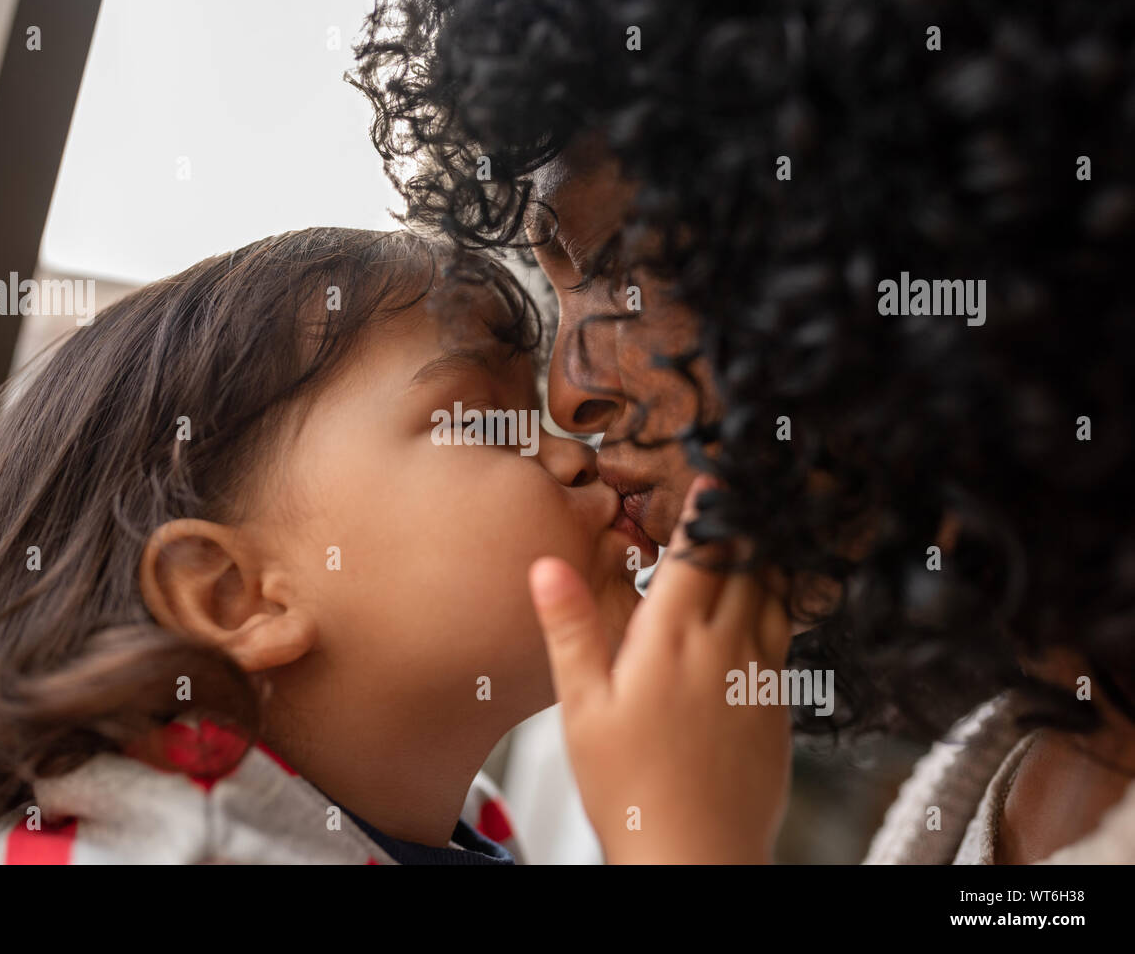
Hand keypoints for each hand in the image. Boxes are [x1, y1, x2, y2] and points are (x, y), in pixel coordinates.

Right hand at [528, 475, 793, 862]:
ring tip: (760, 537)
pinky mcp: (779, 708)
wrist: (696, 857)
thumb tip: (548, 564)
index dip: (708, 508)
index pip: (699, 551)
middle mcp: (726, 647)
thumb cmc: (627, 787)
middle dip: (743, 525)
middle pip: (747, 564)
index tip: (715, 477)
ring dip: (767, 561)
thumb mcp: (581, 706)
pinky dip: (780, 607)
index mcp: (672, 638)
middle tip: (741, 497)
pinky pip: (786, 639)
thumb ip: (571, 627)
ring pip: (776, 596)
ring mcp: (760, 677)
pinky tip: (764, 611)